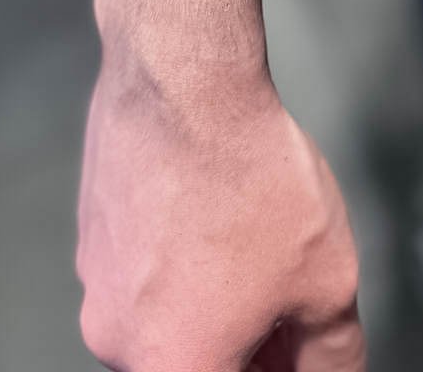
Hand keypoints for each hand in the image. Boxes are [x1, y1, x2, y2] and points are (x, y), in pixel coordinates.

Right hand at [76, 59, 364, 371]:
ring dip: (212, 299)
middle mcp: (115, 339)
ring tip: (258, 240)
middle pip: (193, 361)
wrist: (184, 80)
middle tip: (291, 303)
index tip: (292, 343)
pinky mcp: (91, 227)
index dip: (274, 365)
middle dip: (247, 345)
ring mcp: (94, 279)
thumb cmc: (251, 179)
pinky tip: (219, 207)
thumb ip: (331, 356)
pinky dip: (180, 254)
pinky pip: (142, 264)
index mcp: (171, 369)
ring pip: (165, 314)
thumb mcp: (326, 283)